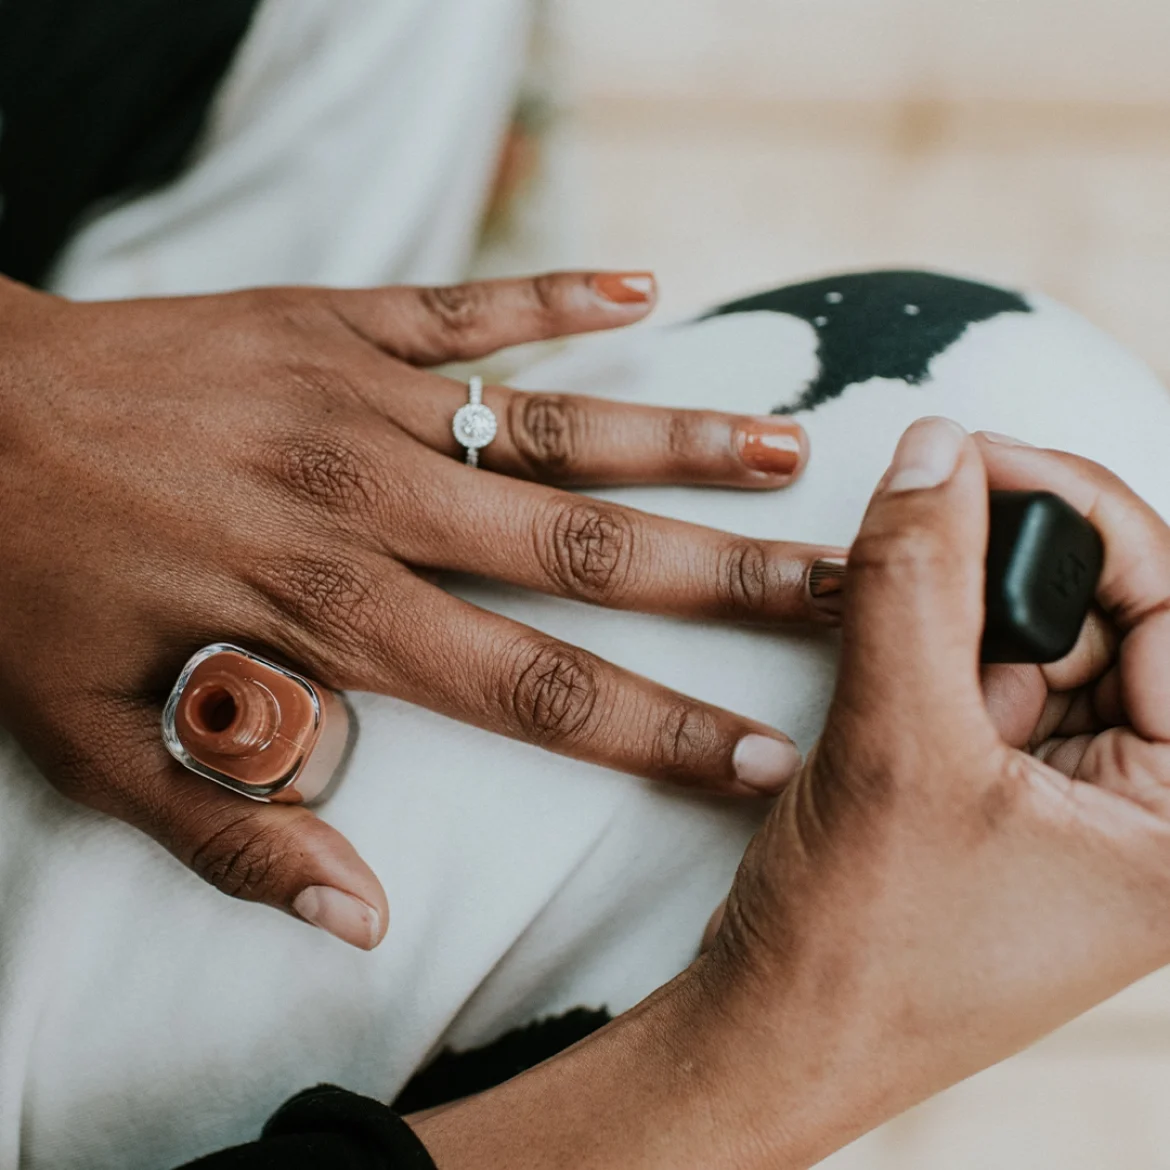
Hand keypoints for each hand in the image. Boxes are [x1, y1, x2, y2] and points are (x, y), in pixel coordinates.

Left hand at [0, 271, 836, 947]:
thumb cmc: (28, 579)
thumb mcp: (95, 741)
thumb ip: (235, 832)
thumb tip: (362, 916)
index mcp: (327, 610)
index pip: (532, 687)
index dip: (658, 730)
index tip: (767, 754)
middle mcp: (372, 499)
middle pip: (582, 550)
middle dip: (724, 581)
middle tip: (841, 590)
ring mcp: (363, 397)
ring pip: (553, 422)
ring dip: (678, 439)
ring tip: (790, 452)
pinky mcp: (339, 320)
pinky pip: (466, 304)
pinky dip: (555, 294)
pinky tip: (642, 285)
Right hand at [701, 418, 1169, 1163]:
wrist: (774, 1038)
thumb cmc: (856, 952)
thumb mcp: (892, 748)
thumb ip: (915, 583)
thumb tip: (934, 450)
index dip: (1079, 510)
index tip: (975, 455)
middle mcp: (1155, 807)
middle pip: (1109, 613)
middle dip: (1003, 576)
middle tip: (915, 556)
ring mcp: (1084, 800)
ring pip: (1039, 639)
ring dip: (955, 618)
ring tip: (887, 663)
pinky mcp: (1016, 793)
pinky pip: (992, 681)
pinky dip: (934, 654)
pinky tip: (884, 684)